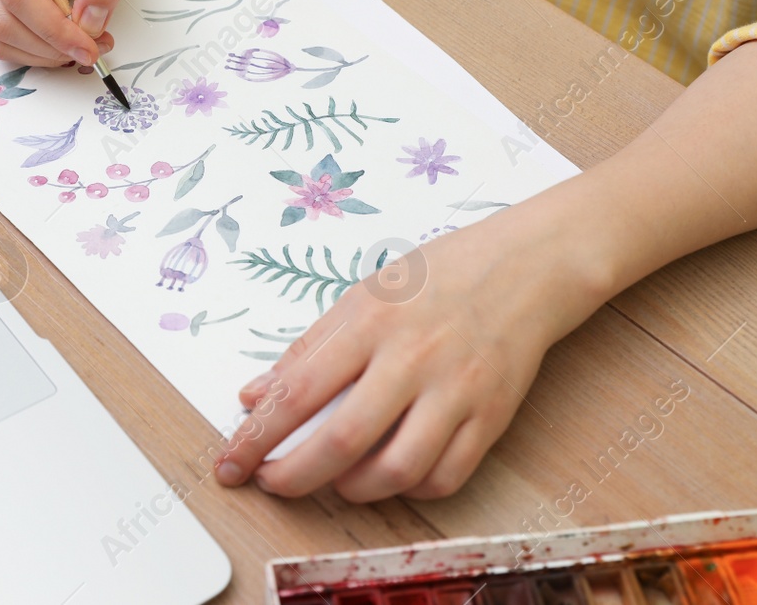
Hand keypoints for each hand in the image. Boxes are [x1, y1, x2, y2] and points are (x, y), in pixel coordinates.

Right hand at [0, 0, 135, 66]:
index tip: (90, 45)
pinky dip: (33, 54)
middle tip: (93, 51)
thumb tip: (89, 23)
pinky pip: (0, 41)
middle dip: (50, 45)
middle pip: (3, 18)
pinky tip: (64, 45)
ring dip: (42, 55)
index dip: (52, 26)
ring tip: (84, 46)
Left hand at [214, 208, 606, 500]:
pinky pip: (445, 476)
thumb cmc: (439, 276)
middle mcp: (414, 359)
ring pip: (396, 471)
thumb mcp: (364, 294)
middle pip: (343, 441)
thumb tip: (256, 395)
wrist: (526, 267)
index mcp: (372, 321)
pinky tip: (390, 474)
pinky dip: (409, 490)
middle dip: (294, 476)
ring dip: (352, 490)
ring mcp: (457, 392)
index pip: (299, 390)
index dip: (257, 436)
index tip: (230, 463)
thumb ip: (308, 348)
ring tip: (334, 480)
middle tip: (273, 482)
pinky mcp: (492, 417)